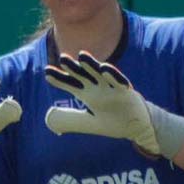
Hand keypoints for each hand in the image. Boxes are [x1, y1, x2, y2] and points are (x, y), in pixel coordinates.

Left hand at [44, 51, 159, 154]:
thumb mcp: (89, 123)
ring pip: (100, 73)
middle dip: (73, 67)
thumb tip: (49, 120)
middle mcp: (98, 87)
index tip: (47, 72)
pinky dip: (113, 76)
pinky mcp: (126, 91)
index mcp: (88, 94)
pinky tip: (105, 69)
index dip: (60, 79)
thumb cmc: (113, 122)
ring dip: (92, 65)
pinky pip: (119, 82)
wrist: (136, 127)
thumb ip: (71, 120)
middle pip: (83, 74)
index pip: (71, 84)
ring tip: (82, 56)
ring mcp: (112, 88)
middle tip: (62, 58)